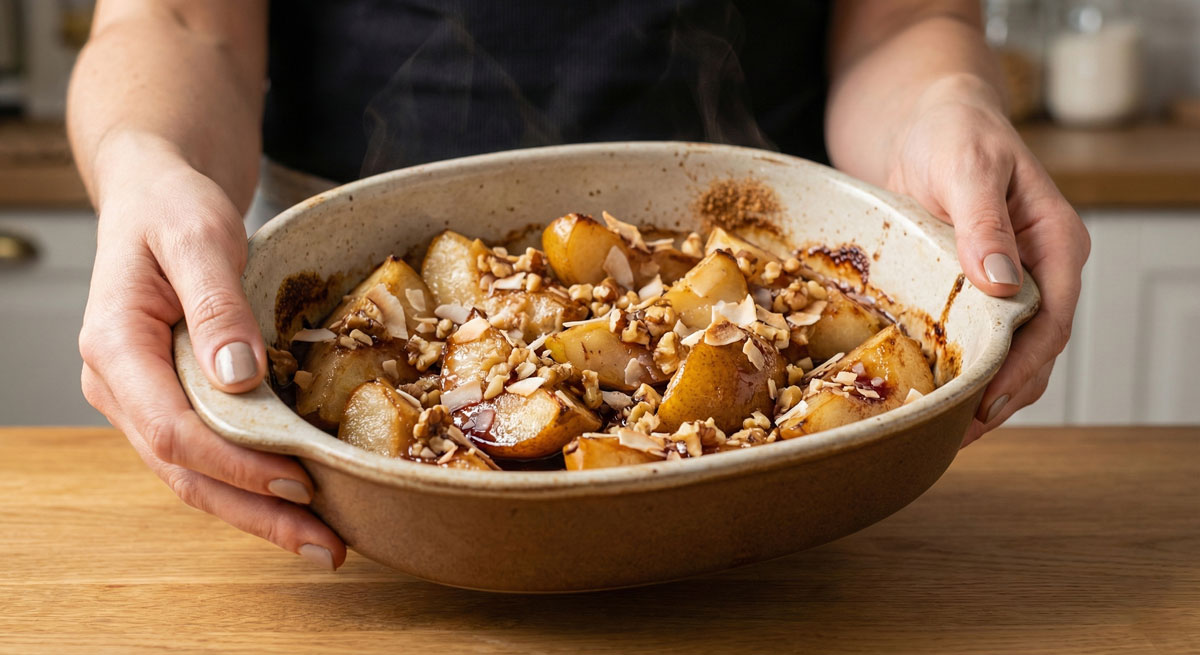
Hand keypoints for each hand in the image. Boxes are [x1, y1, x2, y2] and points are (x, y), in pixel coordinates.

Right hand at [78, 138, 345, 567]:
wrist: (156, 195)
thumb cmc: (174, 206)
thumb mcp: (198, 234)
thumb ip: (216, 302)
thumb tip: (237, 375)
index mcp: (116, 346)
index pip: (174, 430)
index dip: (238, 464)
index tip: (299, 481)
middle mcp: (121, 386)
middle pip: (186, 472)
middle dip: (256, 514)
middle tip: (327, 545)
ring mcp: (143, 400)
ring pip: (196, 477)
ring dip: (257, 514)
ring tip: (322, 543)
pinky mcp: (172, 401)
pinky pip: (209, 455)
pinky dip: (251, 484)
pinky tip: (299, 503)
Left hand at [883, 76, 1089, 446]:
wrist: (925, 122)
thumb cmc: (952, 132)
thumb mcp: (967, 165)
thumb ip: (984, 222)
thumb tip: (1001, 282)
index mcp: (1055, 243)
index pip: (1052, 322)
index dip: (1023, 369)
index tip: (988, 404)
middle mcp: (1039, 271)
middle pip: (1035, 351)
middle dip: (1001, 396)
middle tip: (957, 434)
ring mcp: (1007, 285)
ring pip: (1007, 355)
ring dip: (980, 394)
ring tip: (942, 432)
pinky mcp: (973, 292)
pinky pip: (974, 340)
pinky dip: (957, 370)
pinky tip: (931, 397)